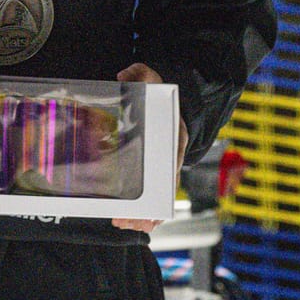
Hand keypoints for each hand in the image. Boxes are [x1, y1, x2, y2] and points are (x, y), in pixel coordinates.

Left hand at [111, 63, 175, 232]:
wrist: (172, 94)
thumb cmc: (159, 88)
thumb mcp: (150, 75)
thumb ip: (139, 74)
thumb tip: (123, 76)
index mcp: (176, 135)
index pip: (171, 164)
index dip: (163, 187)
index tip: (154, 204)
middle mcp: (171, 152)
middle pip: (163, 187)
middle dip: (149, 208)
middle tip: (131, 223)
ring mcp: (162, 160)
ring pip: (156, 193)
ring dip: (142, 212)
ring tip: (125, 226)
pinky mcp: (151, 164)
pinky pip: (149, 188)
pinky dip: (141, 205)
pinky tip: (128, 220)